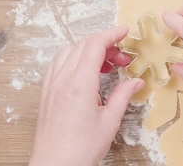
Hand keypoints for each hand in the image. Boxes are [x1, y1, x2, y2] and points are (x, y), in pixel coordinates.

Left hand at [29, 26, 144, 165]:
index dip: (112, 34)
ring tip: (105, 66)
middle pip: (83, 45)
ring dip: (88, 51)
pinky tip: (85, 73)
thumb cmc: (79, 150)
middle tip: (122, 58)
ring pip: (68, 52)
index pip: (95, 45)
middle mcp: (62, 80)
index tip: (124, 32)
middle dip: (105, 45)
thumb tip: (135, 82)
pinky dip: (73, 60)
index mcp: (80, 84)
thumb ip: (123, 95)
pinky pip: (58, 65)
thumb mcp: (110, 121)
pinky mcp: (47, 94)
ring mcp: (52, 86)